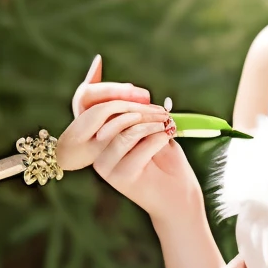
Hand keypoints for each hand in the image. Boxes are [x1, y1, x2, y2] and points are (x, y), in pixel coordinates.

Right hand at [58, 55, 202, 224]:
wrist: (179, 196)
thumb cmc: (165, 159)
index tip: (111, 71)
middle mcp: (95, 152)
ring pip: (124, 129)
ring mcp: (105, 166)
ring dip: (151, 122)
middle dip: (139, 107)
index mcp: (98, 138)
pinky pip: (138, 144)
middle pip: (107, 114)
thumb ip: (135, 108)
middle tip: (163, 112)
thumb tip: (119, 75)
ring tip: (168, 125)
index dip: (100, 87)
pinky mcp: (120, 176)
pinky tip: (168, 137)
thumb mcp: (150, 126)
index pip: (87, 107)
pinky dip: (158, 136)